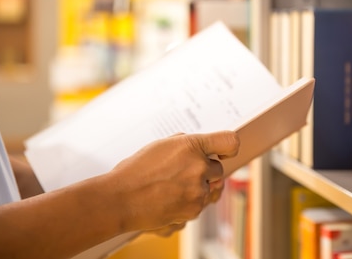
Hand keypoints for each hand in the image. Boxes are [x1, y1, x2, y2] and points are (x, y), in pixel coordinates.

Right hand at [108, 131, 238, 232]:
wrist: (121, 199)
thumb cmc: (136, 171)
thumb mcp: (162, 145)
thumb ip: (187, 144)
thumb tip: (202, 147)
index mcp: (192, 146)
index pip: (230, 142)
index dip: (228, 148)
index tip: (223, 152)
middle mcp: (199, 166)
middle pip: (218, 168)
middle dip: (204, 171)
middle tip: (181, 173)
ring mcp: (198, 189)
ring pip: (209, 188)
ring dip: (196, 188)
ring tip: (172, 187)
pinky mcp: (194, 208)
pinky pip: (199, 204)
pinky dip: (189, 202)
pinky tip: (170, 198)